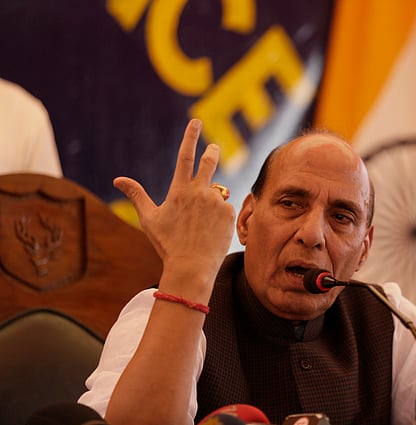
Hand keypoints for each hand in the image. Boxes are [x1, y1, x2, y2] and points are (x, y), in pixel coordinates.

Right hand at [114, 119, 235, 295]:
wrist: (191, 267)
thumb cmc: (167, 244)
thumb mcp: (149, 219)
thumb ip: (137, 195)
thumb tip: (117, 180)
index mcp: (179, 190)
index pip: (185, 156)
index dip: (190, 136)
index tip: (195, 121)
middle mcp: (199, 191)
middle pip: (209, 163)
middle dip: (212, 152)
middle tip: (214, 147)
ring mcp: (216, 202)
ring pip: (215, 194)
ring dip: (210, 204)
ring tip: (201, 226)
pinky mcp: (229, 213)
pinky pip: (225, 209)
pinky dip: (219, 217)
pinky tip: (212, 232)